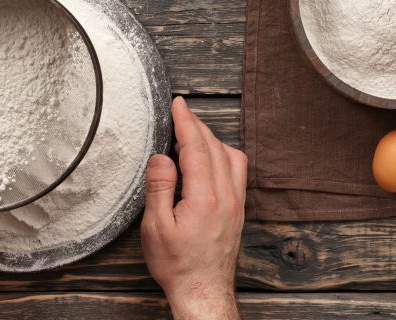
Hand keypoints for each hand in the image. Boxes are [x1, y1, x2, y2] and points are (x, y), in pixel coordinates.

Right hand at [141, 97, 246, 319]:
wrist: (203, 290)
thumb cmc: (178, 265)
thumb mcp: (156, 228)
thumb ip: (159, 188)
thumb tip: (162, 157)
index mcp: (205, 197)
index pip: (196, 146)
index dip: (186, 121)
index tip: (178, 104)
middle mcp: (227, 195)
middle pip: (214, 146)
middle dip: (196, 125)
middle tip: (180, 113)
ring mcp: (236, 202)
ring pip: (230, 155)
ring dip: (211, 138)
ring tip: (191, 133)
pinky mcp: (239, 209)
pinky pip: (237, 170)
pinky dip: (223, 154)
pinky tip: (210, 157)